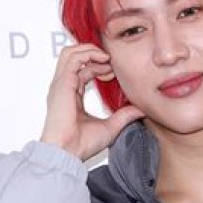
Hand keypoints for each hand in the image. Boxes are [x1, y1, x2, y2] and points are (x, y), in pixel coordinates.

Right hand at [39, 43, 144, 160]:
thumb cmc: (82, 144)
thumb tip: (141, 109)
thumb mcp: (111, 126)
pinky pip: (72, 57)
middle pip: (75, 58)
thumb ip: (124, 115)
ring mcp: (61, 84)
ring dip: (90, 50)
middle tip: (112, 63)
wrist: (68, 152)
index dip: (99, 67)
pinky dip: (88, 53)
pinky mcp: (62, 83)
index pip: (82, 71)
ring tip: (107, 58)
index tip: (113, 72)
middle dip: (95, 55)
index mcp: (71, 96)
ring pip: (71, 53)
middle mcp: (64, 87)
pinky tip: (104, 60)